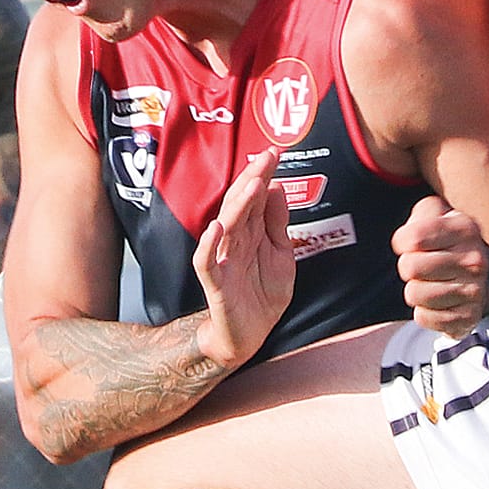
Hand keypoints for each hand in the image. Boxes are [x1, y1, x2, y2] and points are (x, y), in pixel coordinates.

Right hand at [193, 149, 294, 366]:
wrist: (249, 336)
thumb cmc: (262, 295)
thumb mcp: (282, 255)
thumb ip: (277, 223)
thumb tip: (277, 187)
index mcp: (250, 232)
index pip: (254, 197)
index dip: (263, 175)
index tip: (274, 152)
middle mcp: (234, 241)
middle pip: (239, 204)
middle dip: (253, 179)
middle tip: (266, 157)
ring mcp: (222, 260)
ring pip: (226, 226)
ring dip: (238, 204)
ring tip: (253, 184)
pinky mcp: (215, 284)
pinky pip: (206, 261)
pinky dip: (209, 244)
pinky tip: (216, 228)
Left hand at [394, 195, 488, 337]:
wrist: (482, 275)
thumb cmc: (446, 242)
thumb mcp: (435, 214)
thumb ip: (422, 213)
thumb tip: (406, 239)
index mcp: (465, 229)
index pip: (412, 238)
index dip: (403, 242)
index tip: (413, 244)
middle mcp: (475, 260)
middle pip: (410, 267)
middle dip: (407, 268)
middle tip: (421, 267)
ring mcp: (475, 290)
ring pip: (413, 294)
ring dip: (415, 290)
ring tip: (430, 283)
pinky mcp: (469, 316)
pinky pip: (423, 317)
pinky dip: (424, 311)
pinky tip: (437, 302)